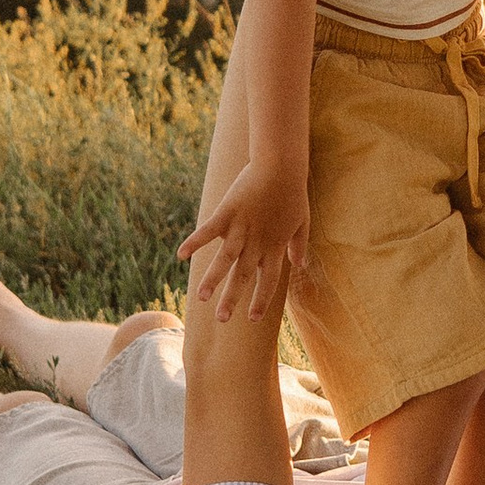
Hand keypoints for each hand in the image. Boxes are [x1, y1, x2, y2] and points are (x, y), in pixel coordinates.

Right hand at [178, 161, 309, 321]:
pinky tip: (181, 254)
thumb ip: (299, 244)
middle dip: (232, 298)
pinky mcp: (227, 212)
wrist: (281, 165)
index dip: (261, 300)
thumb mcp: (303, 221)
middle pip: (243, 276)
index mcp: (275, 246)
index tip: (253, 318)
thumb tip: (300, 264)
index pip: (268, 280)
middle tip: (222, 319)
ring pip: (225, 259)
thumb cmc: (293, 192)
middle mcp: (257, 242)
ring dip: (212, 279)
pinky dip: (195, 241)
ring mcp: (240, 228)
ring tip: (200, 298)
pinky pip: (208, 230)